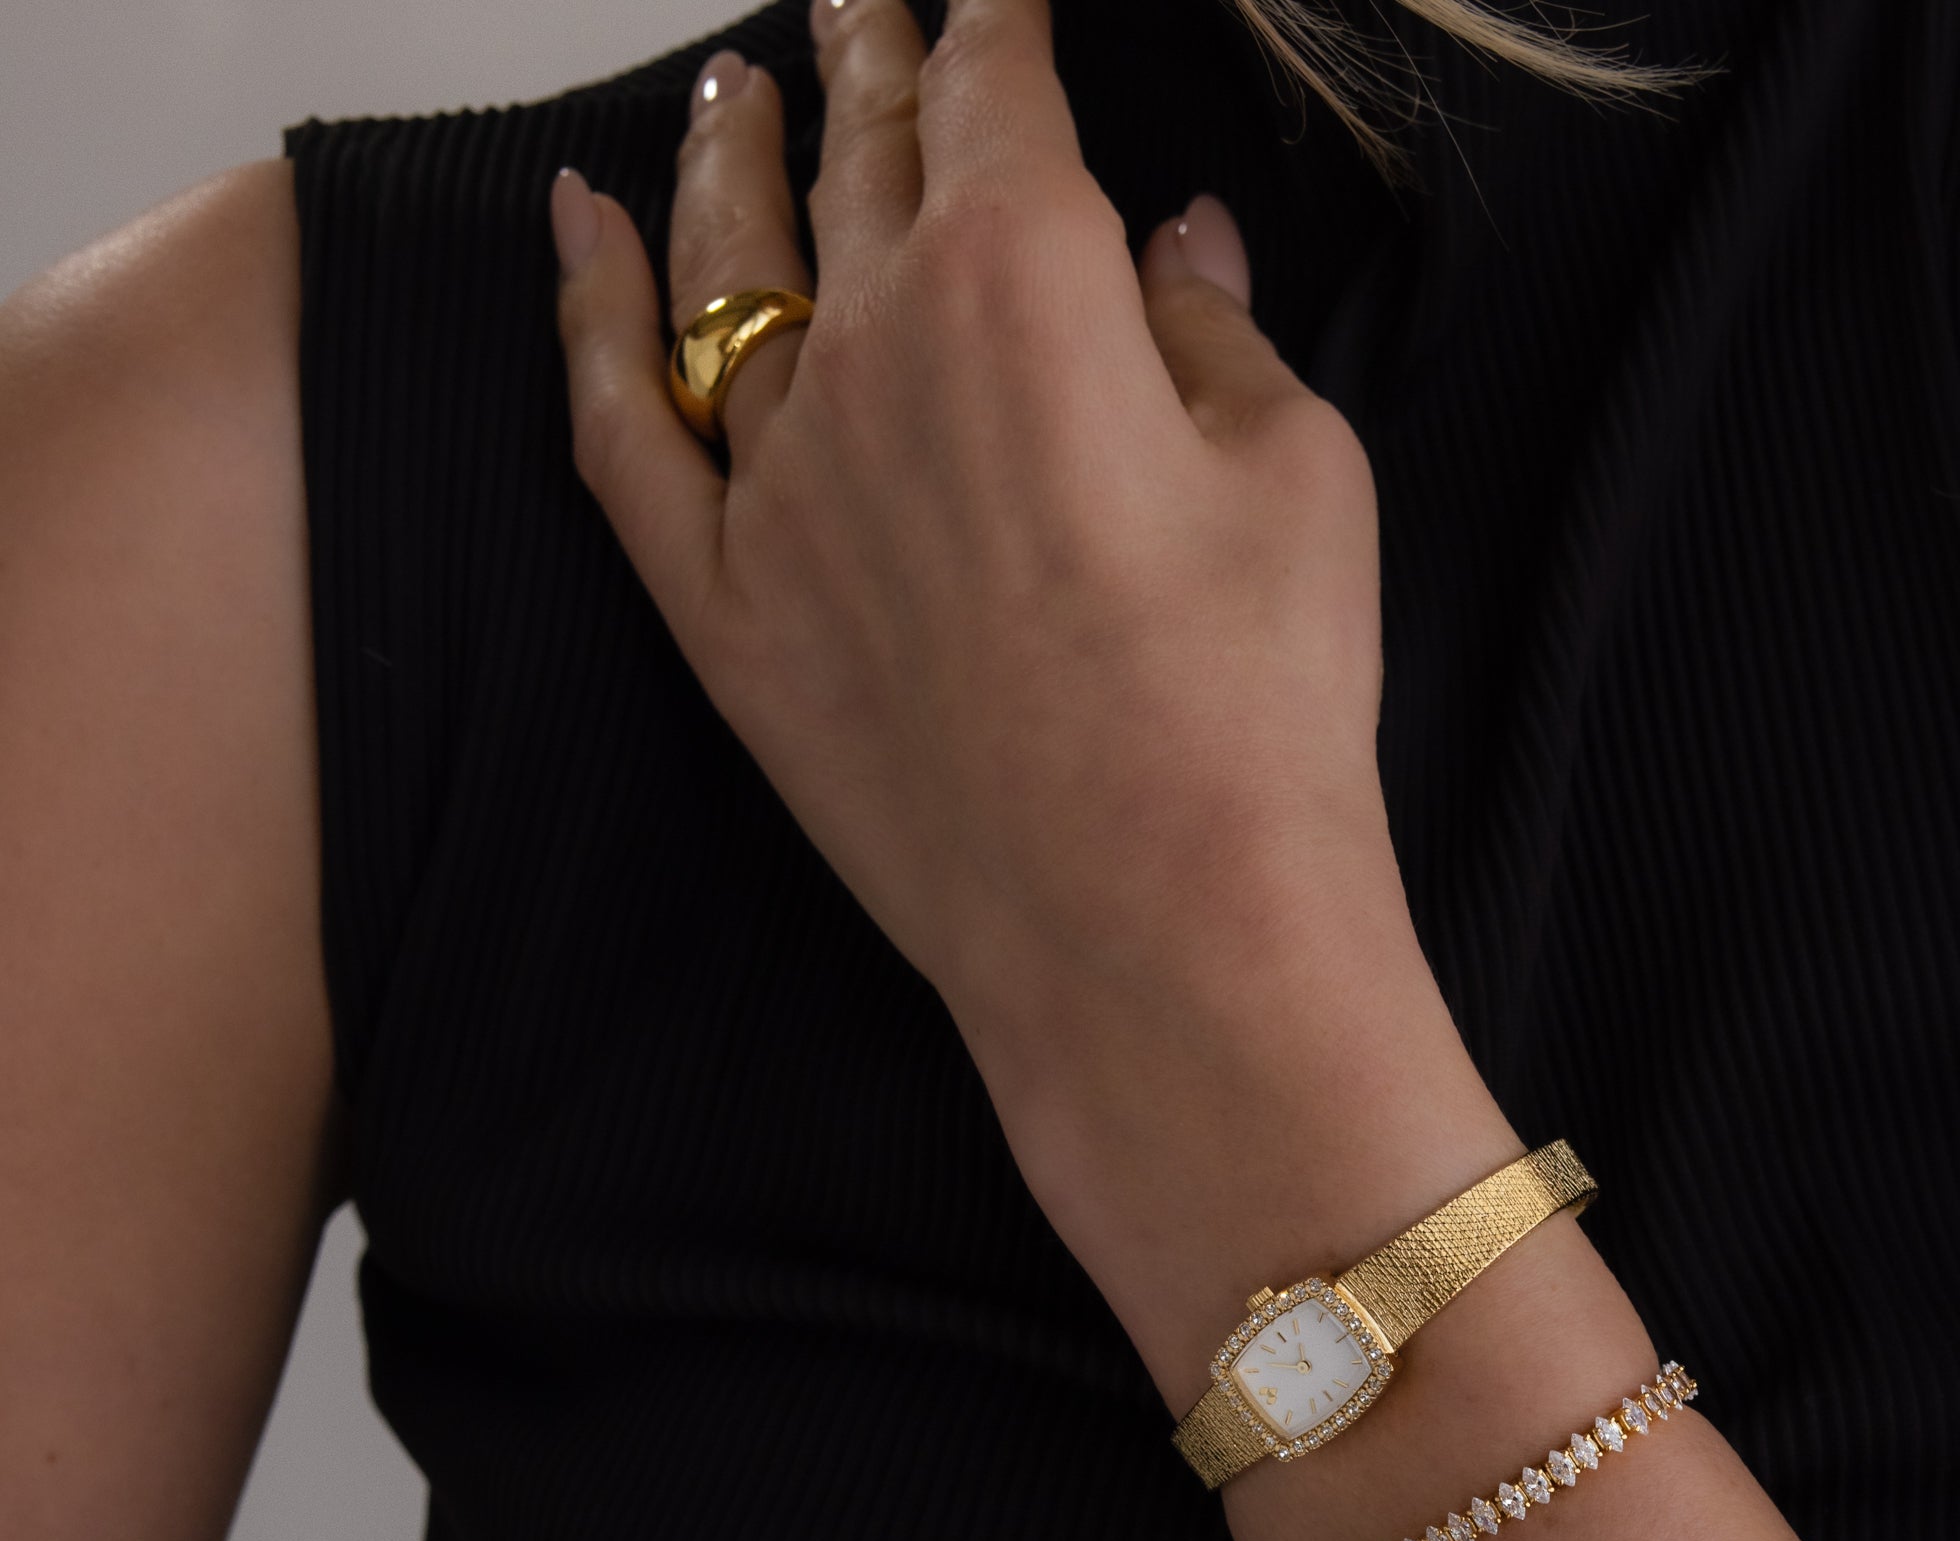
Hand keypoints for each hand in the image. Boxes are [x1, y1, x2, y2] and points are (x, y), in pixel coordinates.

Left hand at [551, 0, 1509, 1380]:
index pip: (994, 89)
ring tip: (735, 88)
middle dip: (864, 57)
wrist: (1158, 943)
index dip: (993, 20)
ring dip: (731, 155)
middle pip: (858, 158)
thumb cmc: (1260, 721)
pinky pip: (619, 428)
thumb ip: (1215, 337)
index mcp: (1026, 277)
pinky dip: (586, 314)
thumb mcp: (1300, 482)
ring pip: (725, 266)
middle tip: (856, 0)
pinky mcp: (722, 611)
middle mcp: (873, 346)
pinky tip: (574, 230)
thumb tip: (1174, 254)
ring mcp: (776, 481)